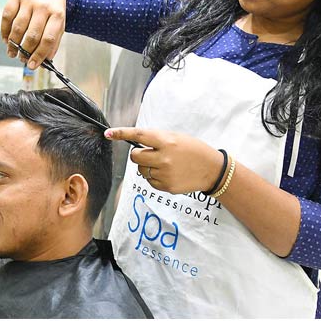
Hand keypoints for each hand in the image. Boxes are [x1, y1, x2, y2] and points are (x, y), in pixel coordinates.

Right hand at [0, 0, 67, 69]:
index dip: (39, 55)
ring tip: (12, 52)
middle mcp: (44, 6)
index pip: (48, 39)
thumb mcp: (59, 20)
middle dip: (25, 51)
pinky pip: (7, 17)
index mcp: (57, 13)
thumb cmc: (52, 5)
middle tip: (22, 59)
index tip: (32, 66)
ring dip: (13, 44)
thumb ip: (54, 40)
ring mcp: (29, 0)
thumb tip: (45, 60)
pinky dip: (5, 31)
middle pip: (32, 35)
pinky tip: (6, 39)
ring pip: (18, 28)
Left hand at [105, 127, 224, 194]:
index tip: (109, 133)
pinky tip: (169, 173)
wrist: (212, 169)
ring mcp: (164, 173)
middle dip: (138, 155)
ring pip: (141, 170)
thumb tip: (135, 145)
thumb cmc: (193, 150)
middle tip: (151, 154)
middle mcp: (164, 158)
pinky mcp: (165, 186)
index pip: (139, 136)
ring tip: (165, 164)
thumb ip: (157, 140)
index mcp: (167, 141)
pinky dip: (154, 177)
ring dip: (147, 167)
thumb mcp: (177, 138)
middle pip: (135, 157)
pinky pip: (149, 181)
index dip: (122, 134)